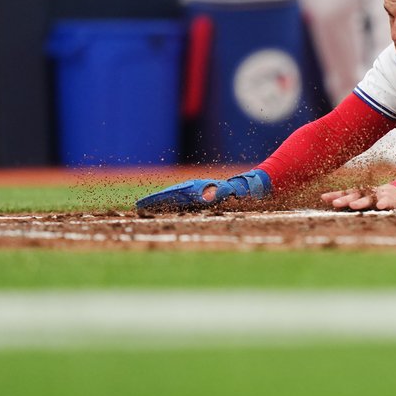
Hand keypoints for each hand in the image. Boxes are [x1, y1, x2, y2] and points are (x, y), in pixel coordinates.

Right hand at [136, 170, 271, 211]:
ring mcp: (201, 192)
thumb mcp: (236, 193)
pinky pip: (185, 202)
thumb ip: (223, 194)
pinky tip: (170, 210)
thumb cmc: (246, 191)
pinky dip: (174, 205)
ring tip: (148, 209)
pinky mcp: (206, 198)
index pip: (172, 195)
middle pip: (171, 195)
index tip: (141, 206)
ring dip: (163, 203)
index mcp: (200, 189)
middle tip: (138, 209)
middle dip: (155, 202)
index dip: (156, 201)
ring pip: (177, 198)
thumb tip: (209, 197)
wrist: (257, 185)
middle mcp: (198, 189)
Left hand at [321, 183, 395, 211]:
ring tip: (353, 205)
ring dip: (361, 202)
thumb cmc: (376, 199)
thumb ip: (349, 202)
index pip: (344, 193)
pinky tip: (380, 206)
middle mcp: (367, 194)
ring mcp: (378, 196)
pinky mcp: (391, 199)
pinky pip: (387, 201)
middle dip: (344, 199)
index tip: (323, 198)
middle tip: (335, 203)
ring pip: (368, 199)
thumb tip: (329, 203)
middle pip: (354, 196)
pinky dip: (383, 203)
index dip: (335, 195)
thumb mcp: (362, 200)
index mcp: (359, 194)